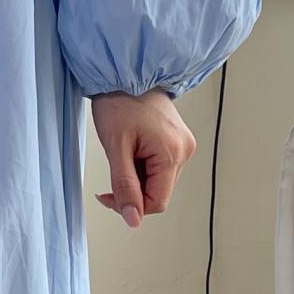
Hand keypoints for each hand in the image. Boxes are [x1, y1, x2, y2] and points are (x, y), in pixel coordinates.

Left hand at [91, 89, 195, 228]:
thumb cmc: (119, 102)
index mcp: (173, 153)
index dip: (131, 206)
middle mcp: (185, 150)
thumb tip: (133, 220)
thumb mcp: (116, 148)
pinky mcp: (177, 141)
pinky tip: (132, 149)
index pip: (157, 202)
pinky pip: (160, 166)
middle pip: (158, 192)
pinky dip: (142, 166)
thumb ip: (124, 186)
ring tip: (124, 151)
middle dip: (133, 189)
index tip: (108, 195)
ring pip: (158, 181)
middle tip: (114, 168)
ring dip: (137, 177)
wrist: (126, 73)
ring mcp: (183, 145)